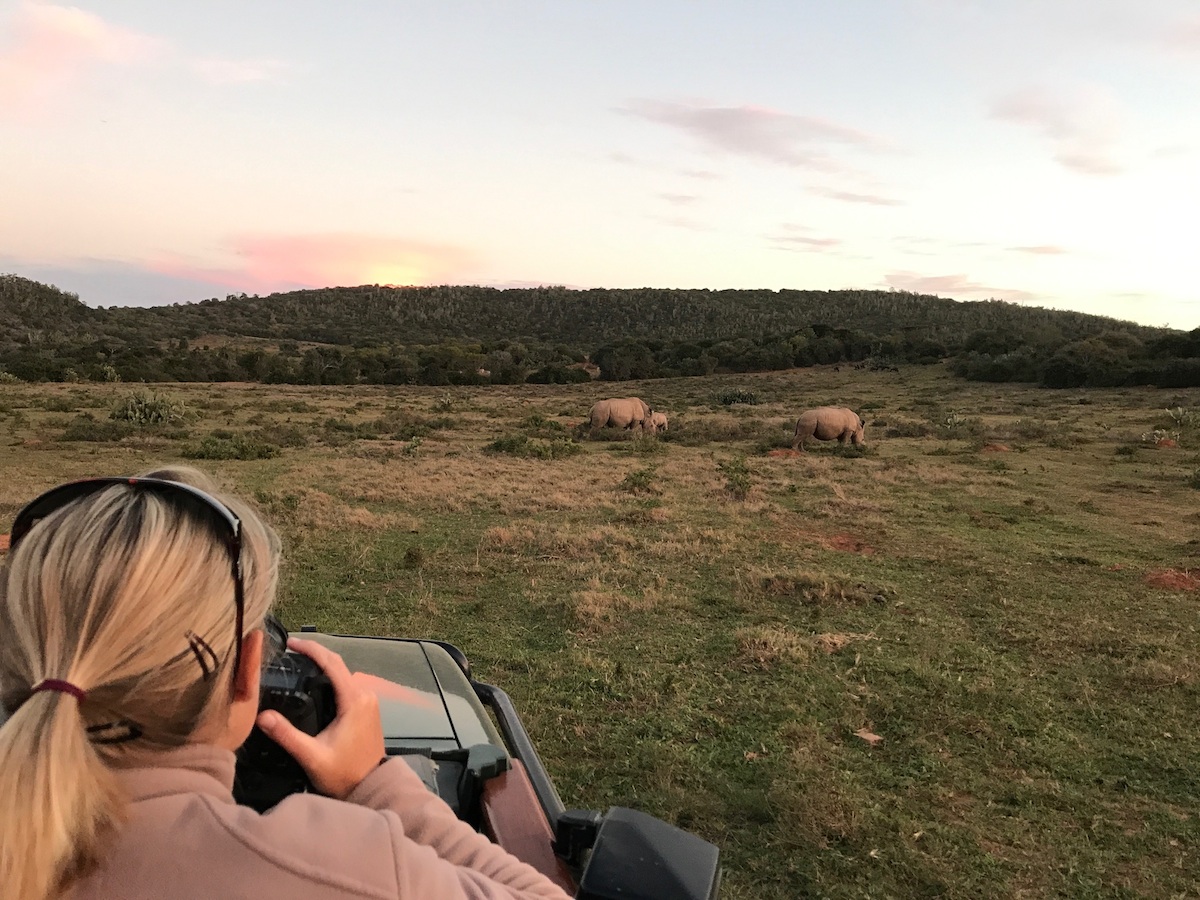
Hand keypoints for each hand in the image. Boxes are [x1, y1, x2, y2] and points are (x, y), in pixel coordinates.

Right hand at [255, 638, 385, 799]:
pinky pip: (347, 684)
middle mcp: (365, 694)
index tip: (290, 643)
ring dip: (323, 664)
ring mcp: (369, 700)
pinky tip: (313, 681)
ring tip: (297, 662)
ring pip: (343, 673)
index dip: (312, 649)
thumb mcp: (312, 756)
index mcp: (354, 700)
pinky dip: (330, 677)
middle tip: (289, 650)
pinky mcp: (367, 708)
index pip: (333, 663)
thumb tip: (261, 716)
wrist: (371, 787)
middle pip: (339, 664)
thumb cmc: (344, 774)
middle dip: (315, 653)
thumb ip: (287, 735)